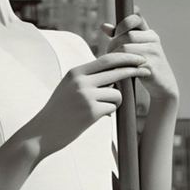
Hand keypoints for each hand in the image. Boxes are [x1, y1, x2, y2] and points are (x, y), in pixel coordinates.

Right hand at [27, 51, 149, 155]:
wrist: (42, 132)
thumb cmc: (58, 110)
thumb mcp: (68, 87)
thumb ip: (87, 77)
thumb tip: (113, 72)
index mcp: (76, 72)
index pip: (107, 59)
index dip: (125, 57)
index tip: (138, 58)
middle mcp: (81, 81)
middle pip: (116, 71)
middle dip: (134, 69)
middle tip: (147, 70)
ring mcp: (86, 96)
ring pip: (116, 94)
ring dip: (115, 101)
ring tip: (100, 109)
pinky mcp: (90, 112)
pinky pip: (112, 108)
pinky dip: (108, 112)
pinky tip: (94, 117)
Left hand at [100, 12, 178, 105]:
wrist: (163, 86)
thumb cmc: (145, 65)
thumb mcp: (136, 49)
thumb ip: (121, 36)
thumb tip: (103, 25)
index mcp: (150, 33)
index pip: (135, 19)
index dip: (122, 24)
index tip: (116, 33)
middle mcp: (153, 40)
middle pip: (127, 36)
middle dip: (114, 44)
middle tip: (109, 53)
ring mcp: (154, 53)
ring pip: (126, 48)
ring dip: (115, 55)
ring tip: (112, 61)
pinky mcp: (151, 66)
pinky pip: (129, 62)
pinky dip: (120, 65)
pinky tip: (117, 70)